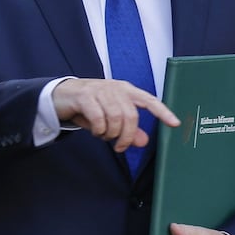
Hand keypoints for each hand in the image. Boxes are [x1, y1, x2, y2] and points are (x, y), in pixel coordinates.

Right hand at [52, 78, 178, 151]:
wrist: (60, 95)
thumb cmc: (88, 106)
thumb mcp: (110, 118)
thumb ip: (128, 129)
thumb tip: (143, 141)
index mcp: (126, 90)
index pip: (149, 100)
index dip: (163, 112)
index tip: (175, 123)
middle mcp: (115, 88)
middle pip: (131, 116)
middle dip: (126, 137)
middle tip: (119, 147)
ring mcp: (100, 90)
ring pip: (115, 118)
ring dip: (110, 134)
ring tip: (103, 135)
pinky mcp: (85, 96)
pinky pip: (99, 118)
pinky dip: (98, 130)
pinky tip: (95, 130)